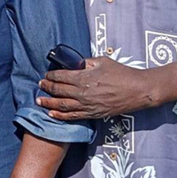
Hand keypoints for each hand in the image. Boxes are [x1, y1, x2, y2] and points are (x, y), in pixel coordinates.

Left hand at [38, 57, 152, 120]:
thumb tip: (75, 63)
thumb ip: (86, 62)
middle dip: (47, 87)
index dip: (51, 75)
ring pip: (62, 105)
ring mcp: (87, 105)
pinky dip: (60, 116)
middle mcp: (82, 93)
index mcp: (84, 77)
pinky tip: (52, 114)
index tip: (46, 74)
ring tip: (39, 100)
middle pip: (58, 90)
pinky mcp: (93, 114)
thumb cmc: (122, 73)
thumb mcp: (102, 61)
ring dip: (48, 103)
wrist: (138, 90)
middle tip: (40, 84)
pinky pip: (73, 116)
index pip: (61, 76)